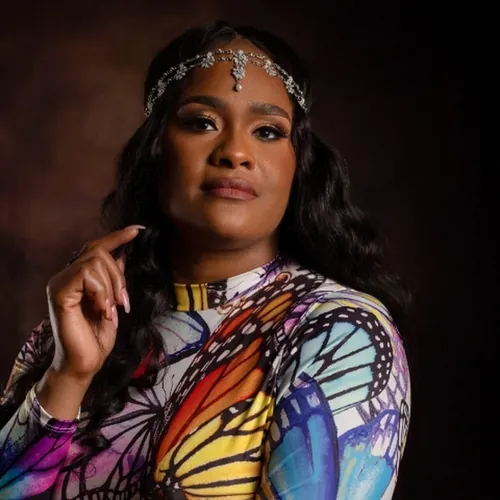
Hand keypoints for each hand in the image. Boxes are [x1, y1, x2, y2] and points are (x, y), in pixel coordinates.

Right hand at [46, 225, 143, 383]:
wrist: (85, 363)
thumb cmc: (98, 335)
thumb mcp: (113, 301)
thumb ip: (113, 278)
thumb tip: (123, 253)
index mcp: (78, 276)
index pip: (96, 247)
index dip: (117, 236)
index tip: (139, 229)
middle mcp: (66, 275)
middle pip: (99, 251)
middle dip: (118, 276)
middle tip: (123, 302)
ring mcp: (60, 282)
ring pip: (95, 261)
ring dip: (111, 287)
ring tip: (111, 310)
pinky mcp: (59, 292)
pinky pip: (86, 275)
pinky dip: (101, 292)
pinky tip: (102, 311)